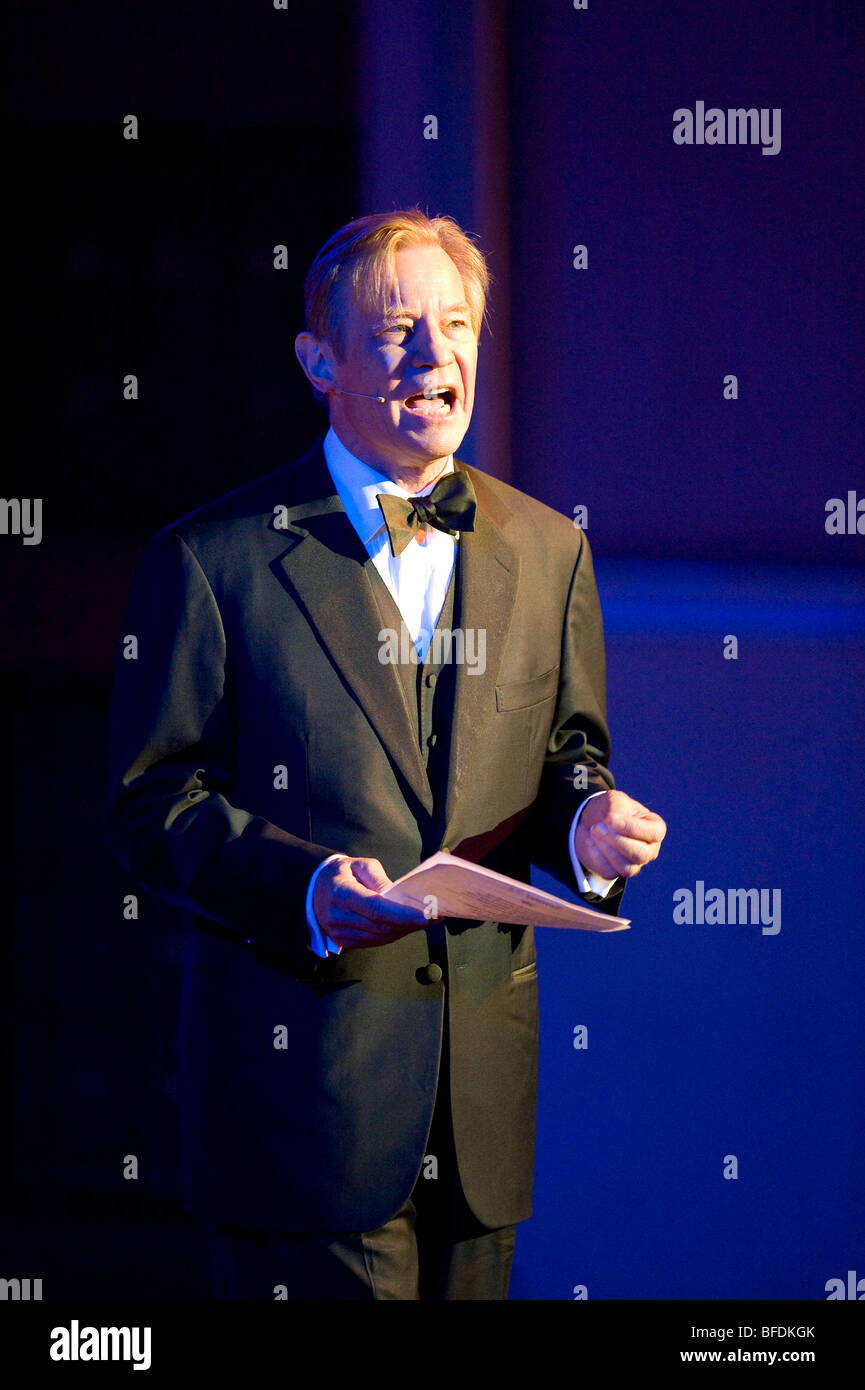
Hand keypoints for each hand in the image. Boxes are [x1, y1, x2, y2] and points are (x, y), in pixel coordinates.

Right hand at [313, 856, 428, 949]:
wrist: (312, 889)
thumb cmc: (340, 873)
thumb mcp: (358, 865)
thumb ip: (379, 879)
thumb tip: (399, 897)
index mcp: (340, 893)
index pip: (376, 909)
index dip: (402, 915)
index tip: (426, 916)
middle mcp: (337, 917)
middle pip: (381, 926)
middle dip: (410, 923)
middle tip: (435, 916)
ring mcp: (339, 933)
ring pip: (380, 937)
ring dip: (404, 930)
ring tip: (424, 920)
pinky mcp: (344, 942)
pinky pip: (374, 942)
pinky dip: (392, 934)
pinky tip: (405, 926)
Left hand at [574, 790, 665, 881]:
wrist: (591, 821)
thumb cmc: (610, 809)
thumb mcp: (615, 800)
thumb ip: (617, 808)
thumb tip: (612, 823)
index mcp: (655, 829)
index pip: (654, 833)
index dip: (633, 828)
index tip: (612, 821)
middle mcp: (649, 850)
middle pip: (641, 854)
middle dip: (617, 841)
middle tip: (598, 827)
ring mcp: (634, 864)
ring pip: (627, 868)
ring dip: (606, 849)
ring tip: (593, 831)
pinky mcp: (616, 872)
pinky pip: (609, 872)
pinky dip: (596, 856)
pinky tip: (589, 841)